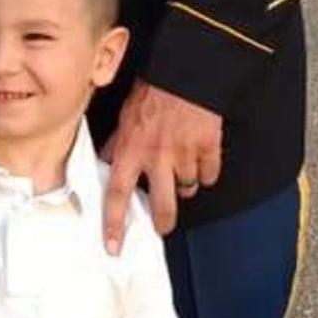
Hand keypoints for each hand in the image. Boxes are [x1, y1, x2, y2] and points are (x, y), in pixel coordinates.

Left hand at [101, 80, 222, 251]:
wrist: (185, 70)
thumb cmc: (152, 89)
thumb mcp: (125, 115)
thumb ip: (118, 142)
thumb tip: (106, 159)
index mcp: (131, 149)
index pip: (116, 194)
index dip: (114, 224)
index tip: (114, 247)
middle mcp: (157, 157)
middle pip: (162, 207)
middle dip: (163, 222)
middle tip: (162, 225)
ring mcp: (185, 154)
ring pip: (188, 188)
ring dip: (184, 185)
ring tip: (181, 171)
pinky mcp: (209, 148)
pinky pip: (210, 174)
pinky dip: (206, 171)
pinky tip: (201, 159)